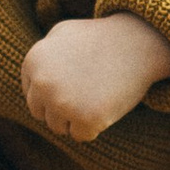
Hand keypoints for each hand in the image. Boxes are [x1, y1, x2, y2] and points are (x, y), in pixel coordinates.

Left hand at [20, 11, 169, 144]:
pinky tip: (106, 105)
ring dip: (77, 119)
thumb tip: (31, 82)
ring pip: (59, 128)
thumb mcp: (62, 33)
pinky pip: (81, 136)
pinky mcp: (86, 118)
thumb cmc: (100, 38)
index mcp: (33, 62)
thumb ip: (41, 56)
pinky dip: (94, 127)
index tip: (74, 81)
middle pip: (42, 114)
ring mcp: (63, 102)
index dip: (55, 93)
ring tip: (96, 96)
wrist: (138, 43)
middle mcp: (43, 83)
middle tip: (87, 91)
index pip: (33, 97)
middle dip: (62, 109)